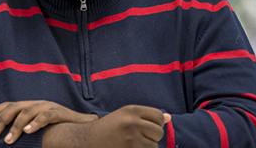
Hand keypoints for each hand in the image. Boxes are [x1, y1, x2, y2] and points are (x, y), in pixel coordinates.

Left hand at [0, 100, 96, 143]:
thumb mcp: (36, 127)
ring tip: (7, 140)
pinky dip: (35, 124)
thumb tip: (5, 137)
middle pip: (14, 108)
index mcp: (29, 105)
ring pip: (27, 112)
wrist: (82, 125)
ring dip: (15, 127)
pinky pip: (45, 116)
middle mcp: (36, 103)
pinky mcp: (59, 112)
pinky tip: (28, 132)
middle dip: (1, 121)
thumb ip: (23, 129)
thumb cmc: (57, 128)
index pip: (8, 105)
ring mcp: (47, 106)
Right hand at [44, 105, 170, 147]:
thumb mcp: (124, 117)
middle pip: (158, 132)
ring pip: (154, 146)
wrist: (86, 141)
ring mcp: (132, 138)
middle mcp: (132, 122)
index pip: (158, 116)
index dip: (155, 123)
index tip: (143, 126)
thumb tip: (169, 118)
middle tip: (134, 137)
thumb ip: (146, 116)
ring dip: (145, 147)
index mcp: (130, 110)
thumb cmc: (107, 129)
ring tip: (129, 143)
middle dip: (151, 136)